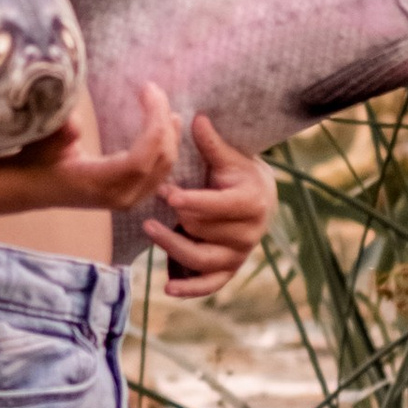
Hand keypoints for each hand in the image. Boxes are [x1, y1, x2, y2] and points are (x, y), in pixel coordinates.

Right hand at [12, 79, 182, 218]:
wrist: (31, 186)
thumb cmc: (36, 160)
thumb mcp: (43, 142)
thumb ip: (61, 133)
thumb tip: (75, 122)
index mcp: (98, 183)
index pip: (140, 159)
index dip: (152, 124)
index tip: (148, 90)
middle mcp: (119, 196)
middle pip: (159, 160)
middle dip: (162, 121)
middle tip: (153, 90)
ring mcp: (127, 200)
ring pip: (164, 166)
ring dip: (169, 134)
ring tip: (163, 103)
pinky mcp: (131, 195)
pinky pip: (160, 172)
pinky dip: (167, 147)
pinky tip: (169, 127)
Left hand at [145, 113, 273, 297]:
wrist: (259, 196)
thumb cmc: (238, 171)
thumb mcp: (229, 156)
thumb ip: (212, 143)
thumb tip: (198, 118)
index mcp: (252, 202)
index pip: (217, 206)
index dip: (191, 200)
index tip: (166, 193)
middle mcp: (250, 234)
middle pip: (204, 231)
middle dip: (178, 215)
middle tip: (154, 200)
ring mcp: (239, 255)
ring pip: (202, 260)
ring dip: (172, 247)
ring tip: (148, 229)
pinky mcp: (229, 270)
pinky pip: (210, 285)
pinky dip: (190, 290)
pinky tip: (167, 289)